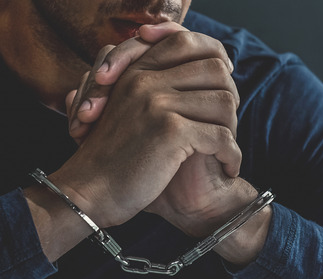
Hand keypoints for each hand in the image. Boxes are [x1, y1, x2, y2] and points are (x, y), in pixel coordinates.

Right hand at [51, 25, 240, 229]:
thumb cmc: (110, 159)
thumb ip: (148, 89)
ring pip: (224, 101)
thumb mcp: (123, 112)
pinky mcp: (169, 131)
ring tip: (226, 150)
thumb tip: (184, 73)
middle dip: (230, 98)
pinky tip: (228, 168)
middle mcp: (145, 80)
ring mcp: (156, 103)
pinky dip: (231, 155)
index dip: (213, 58)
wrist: (89, 193)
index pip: (185, 40)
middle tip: (228, 126)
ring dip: (232, 129)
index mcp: (134, 72)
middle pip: (214, 69)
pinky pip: (221, 136)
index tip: (223, 85)